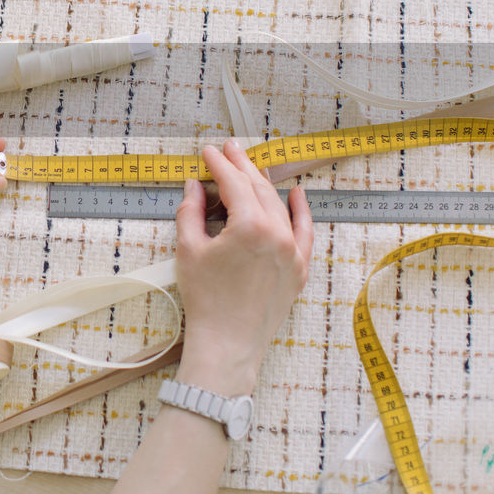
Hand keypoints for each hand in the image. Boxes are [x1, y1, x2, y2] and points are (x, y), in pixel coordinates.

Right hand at [173, 138, 313, 394]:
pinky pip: (304, 231)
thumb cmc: (205, 300)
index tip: (208, 152)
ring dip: (263, 184)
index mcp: (250, 226)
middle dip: (242, 166)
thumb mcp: (189, 250)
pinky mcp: (299, 269)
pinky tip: (297, 193)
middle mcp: (278, 234)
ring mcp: (293, 251)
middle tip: (229, 149)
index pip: (234, 183)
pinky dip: (301, 211)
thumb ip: (191, 211)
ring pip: (279, 206)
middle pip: (259, 189)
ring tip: (249, 167)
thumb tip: (194, 186)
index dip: (219, 164)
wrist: (228, 344)